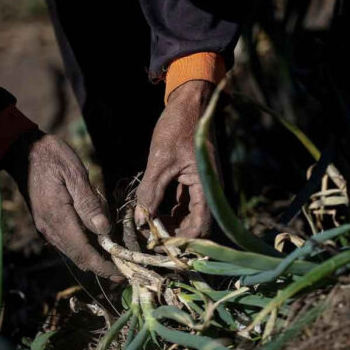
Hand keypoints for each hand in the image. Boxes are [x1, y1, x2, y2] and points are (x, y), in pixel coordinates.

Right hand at [2, 130, 122, 281]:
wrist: (22, 150)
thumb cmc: (52, 158)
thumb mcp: (75, 175)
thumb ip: (89, 204)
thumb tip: (104, 230)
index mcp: (58, 218)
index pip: (83, 252)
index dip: (102, 266)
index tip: (120, 273)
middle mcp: (49, 228)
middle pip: (78, 257)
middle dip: (100, 266)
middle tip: (123, 271)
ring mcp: (46, 226)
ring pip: (72, 251)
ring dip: (92, 258)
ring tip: (114, 259)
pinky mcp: (46, 221)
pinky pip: (67, 241)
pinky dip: (84, 247)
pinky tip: (98, 242)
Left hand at [134, 80, 215, 237]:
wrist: (189, 104)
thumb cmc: (178, 128)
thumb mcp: (160, 160)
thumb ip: (151, 192)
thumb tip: (141, 222)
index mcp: (207, 187)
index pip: (201, 226)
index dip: (183, 240)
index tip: (160, 245)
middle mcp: (208, 191)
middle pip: (195, 225)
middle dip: (173, 235)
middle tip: (148, 238)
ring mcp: (200, 187)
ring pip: (186, 216)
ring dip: (169, 224)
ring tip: (146, 226)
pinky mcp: (191, 182)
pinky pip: (181, 204)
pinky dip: (167, 211)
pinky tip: (150, 212)